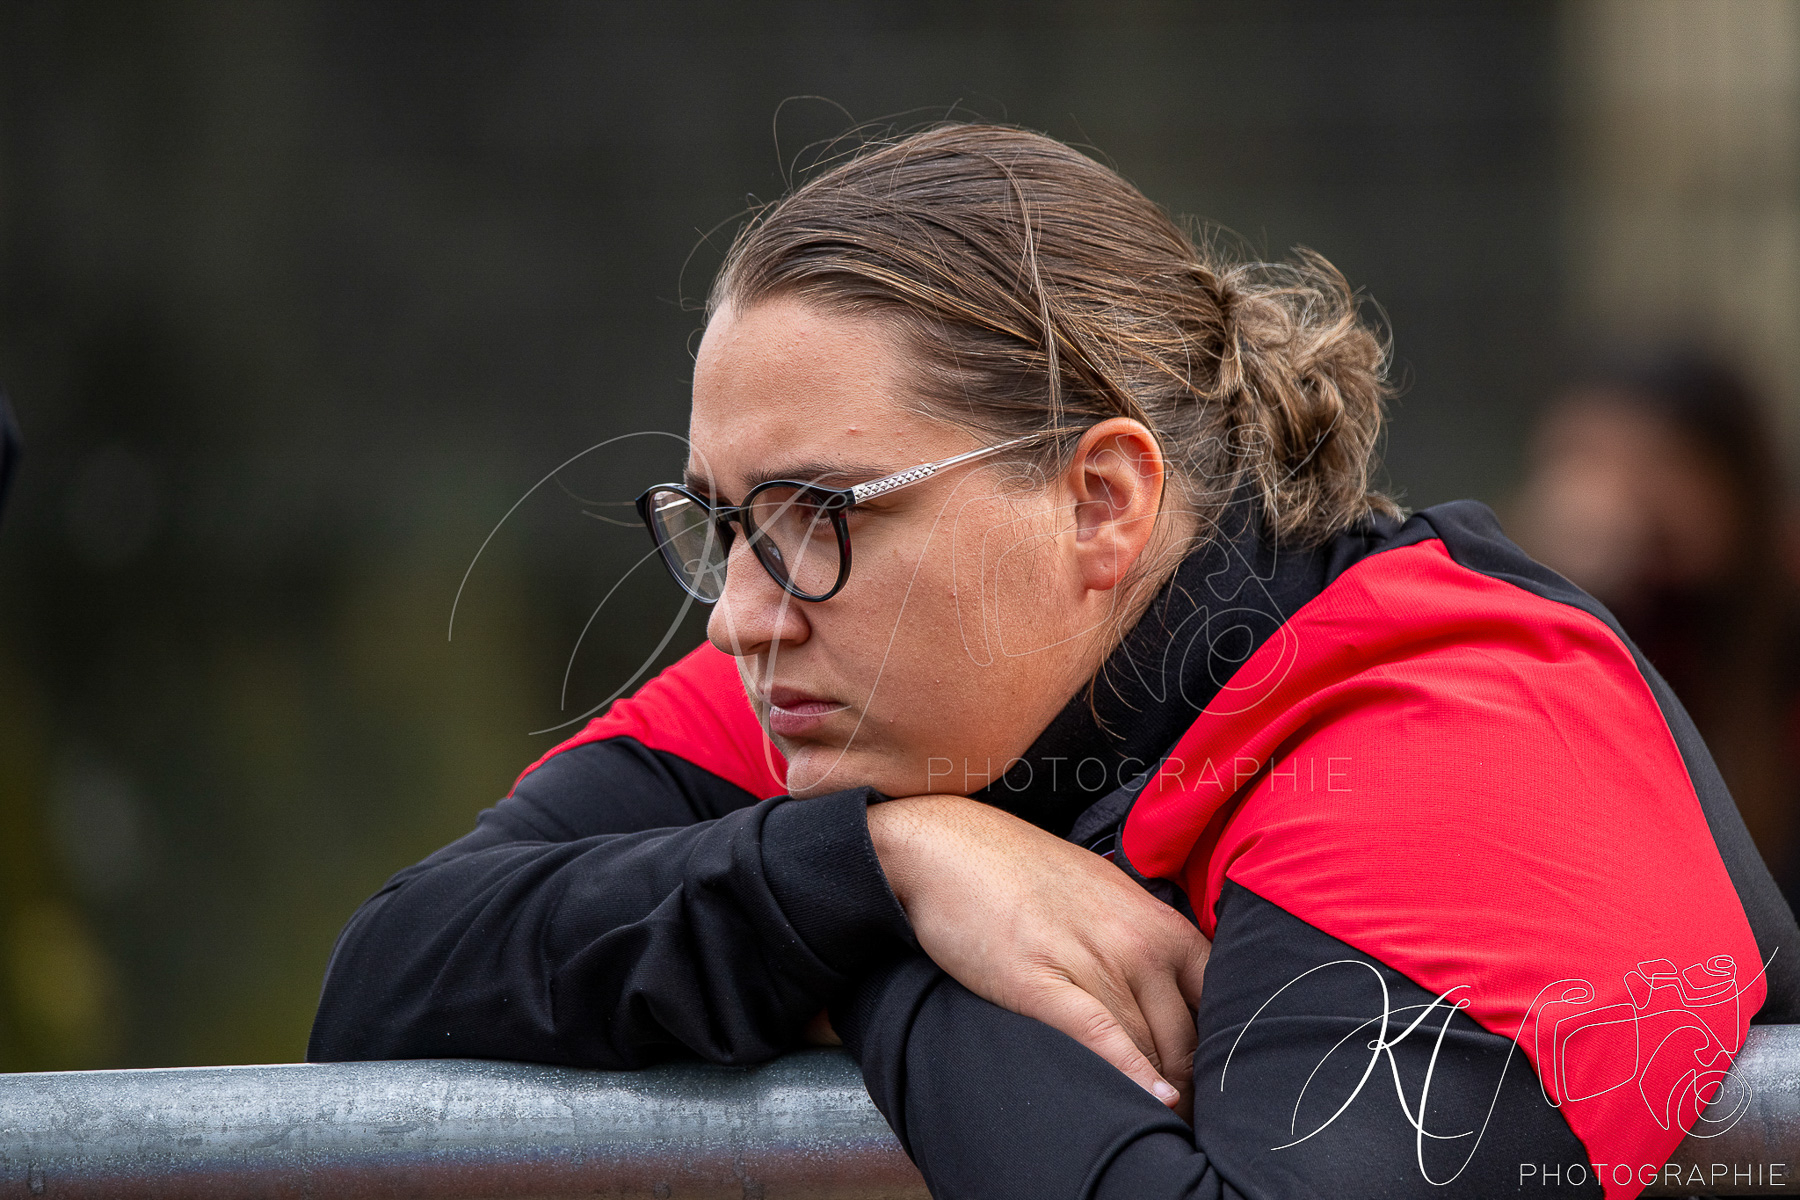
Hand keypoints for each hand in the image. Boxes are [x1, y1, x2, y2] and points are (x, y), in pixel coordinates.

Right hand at [866, 795, 1209, 1114]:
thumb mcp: (1102, 890)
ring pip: (1146, 1047)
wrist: (946, 848)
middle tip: (1185, 1118)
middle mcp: (1136, 942)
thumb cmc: (1021, 869)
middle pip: (1184, 1037)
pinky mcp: (1041, 984)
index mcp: (1157, 921)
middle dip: (1188, 1082)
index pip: (1217, 999)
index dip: (1217, 1046)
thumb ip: (1141, 935)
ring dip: (1158, 1090)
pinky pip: (1101, 1037)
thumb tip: (1166, 989)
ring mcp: (1090, 962)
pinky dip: (1130, 1074)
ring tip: (1162, 1126)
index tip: (1210, 1078)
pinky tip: (1151, 1101)